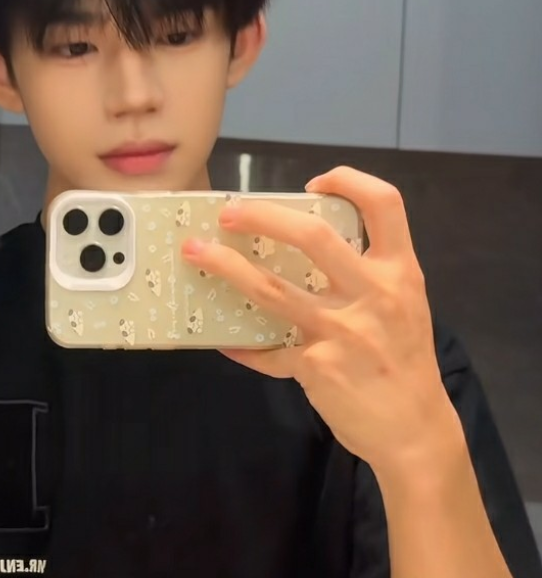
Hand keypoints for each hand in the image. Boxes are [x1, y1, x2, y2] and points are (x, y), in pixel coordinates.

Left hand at [180, 166, 462, 477]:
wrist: (416, 431)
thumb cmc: (404, 361)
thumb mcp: (405, 305)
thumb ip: (366, 273)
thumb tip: (301, 243)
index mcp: (400, 272)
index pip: (385, 204)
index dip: (348, 181)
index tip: (314, 182)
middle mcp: (374, 295)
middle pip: (313, 237)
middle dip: (263, 216)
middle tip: (229, 212)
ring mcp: (342, 332)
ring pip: (272, 289)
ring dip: (226, 267)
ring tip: (196, 252)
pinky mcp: (316, 367)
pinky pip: (267, 350)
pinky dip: (242, 345)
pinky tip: (223, 340)